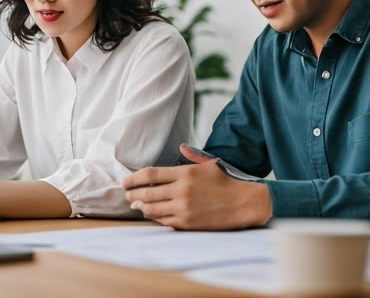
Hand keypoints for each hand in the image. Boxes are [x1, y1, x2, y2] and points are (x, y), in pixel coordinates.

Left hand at [122, 144, 270, 229]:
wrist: (245, 203)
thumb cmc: (227, 182)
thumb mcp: (211, 164)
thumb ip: (193, 156)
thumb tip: (181, 146)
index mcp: (186, 173)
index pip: (151, 174)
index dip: (133, 178)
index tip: (125, 181)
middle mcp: (182, 190)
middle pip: (147, 192)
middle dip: (133, 193)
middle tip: (126, 194)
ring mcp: (183, 208)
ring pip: (151, 208)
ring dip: (141, 206)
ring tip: (136, 204)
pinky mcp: (187, 223)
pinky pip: (163, 221)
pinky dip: (154, 217)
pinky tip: (151, 214)